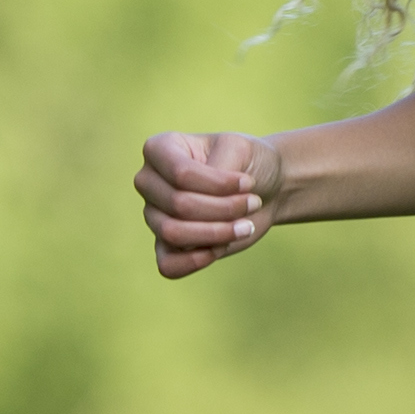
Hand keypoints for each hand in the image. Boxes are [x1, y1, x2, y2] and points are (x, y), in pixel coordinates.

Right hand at [136, 129, 285, 276]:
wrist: (265, 189)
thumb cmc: (249, 163)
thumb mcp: (240, 150)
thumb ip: (216, 171)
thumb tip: (193, 211)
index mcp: (160, 149)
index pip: (180, 173)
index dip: (218, 184)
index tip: (248, 183)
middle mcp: (149, 181)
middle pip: (178, 205)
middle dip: (224, 209)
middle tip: (254, 202)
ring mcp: (154, 215)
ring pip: (173, 233)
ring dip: (216, 234)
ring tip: (246, 227)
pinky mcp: (166, 245)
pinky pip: (167, 264)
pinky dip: (197, 261)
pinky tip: (221, 248)